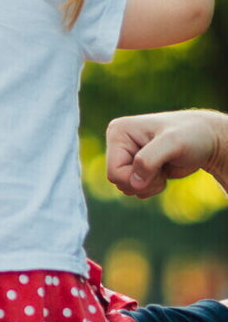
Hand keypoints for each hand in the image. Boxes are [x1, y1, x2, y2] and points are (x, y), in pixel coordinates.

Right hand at [105, 109, 227, 197]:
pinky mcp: (135, 166)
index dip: (136, 178)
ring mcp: (126, 155)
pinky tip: (163, 173)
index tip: (159, 166)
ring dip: (148, 185)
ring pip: (125, 187)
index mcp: (118, 132)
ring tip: (163, 169)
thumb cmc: (193, 135)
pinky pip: (134, 188)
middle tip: (163, 168)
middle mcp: (118, 143)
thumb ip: (149, 160)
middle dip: (143, 182)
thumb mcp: (173, 143)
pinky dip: (150, 187)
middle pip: (118, 182)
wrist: (207, 140)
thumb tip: (134, 184)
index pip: (114, 172)